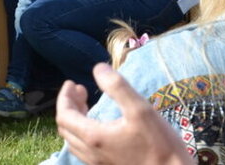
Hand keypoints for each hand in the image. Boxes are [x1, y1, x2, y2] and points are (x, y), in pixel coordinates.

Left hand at [56, 63, 191, 164]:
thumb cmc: (160, 145)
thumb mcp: (141, 109)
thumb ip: (117, 87)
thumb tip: (98, 69)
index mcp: (94, 137)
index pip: (64, 115)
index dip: (64, 96)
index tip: (72, 83)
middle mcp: (91, 153)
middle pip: (66, 127)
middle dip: (69, 105)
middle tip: (80, 90)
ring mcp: (98, 163)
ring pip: (74, 141)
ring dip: (75, 120)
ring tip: (87, 106)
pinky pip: (85, 150)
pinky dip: (83, 133)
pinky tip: (98, 127)